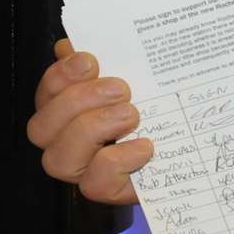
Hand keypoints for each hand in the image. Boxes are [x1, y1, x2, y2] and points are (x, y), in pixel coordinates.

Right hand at [25, 39, 149, 204]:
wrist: (193, 144)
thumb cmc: (159, 103)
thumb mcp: (141, 74)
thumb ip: (110, 56)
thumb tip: (72, 42)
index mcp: (69, 109)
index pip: (46, 94)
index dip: (60, 76)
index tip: (91, 59)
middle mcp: (66, 141)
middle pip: (40, 128)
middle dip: (77, 102)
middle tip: (121, 88)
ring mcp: (84, 170)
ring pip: (58, 160)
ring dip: (93, 130)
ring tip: (131, 114)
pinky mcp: (109, 190)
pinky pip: (95, 184)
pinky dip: (118, 161)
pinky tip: (144, 145)